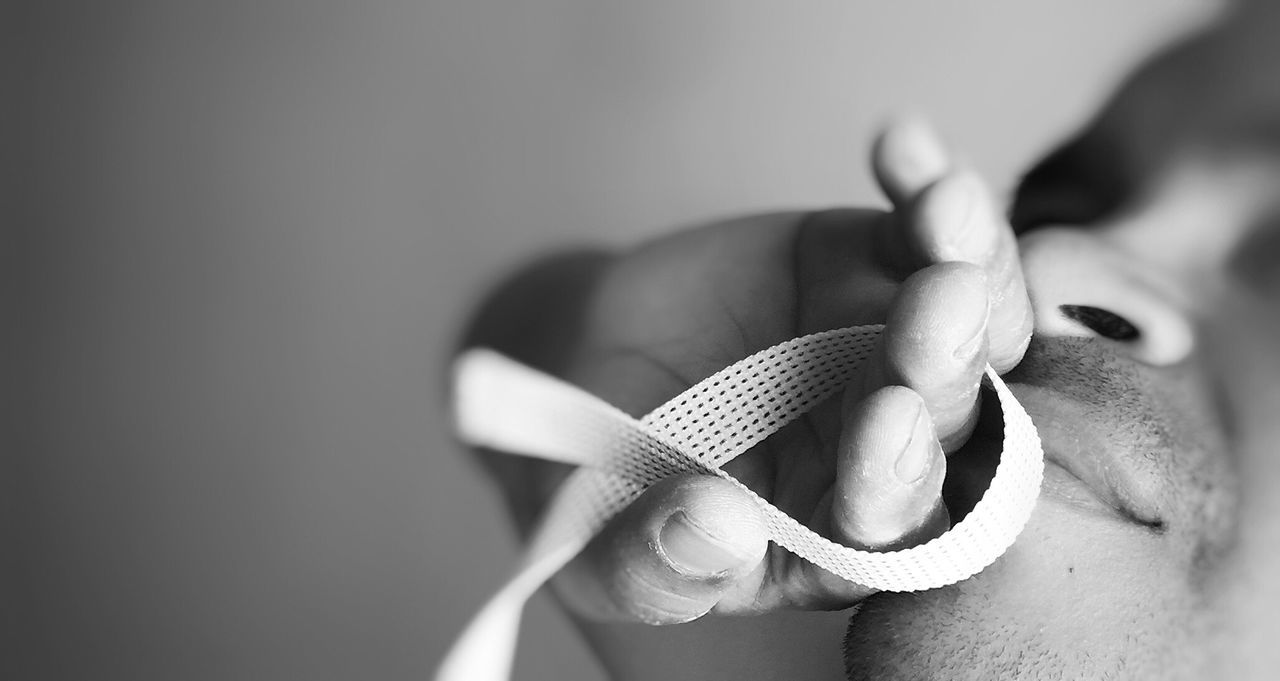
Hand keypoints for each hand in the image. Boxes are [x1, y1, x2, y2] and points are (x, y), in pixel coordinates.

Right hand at [470, 119, 1032, 621]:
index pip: (894, 522)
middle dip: (948, 357)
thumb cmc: (599, 480)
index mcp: (840, 538)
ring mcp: (893, 352)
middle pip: (951, 412)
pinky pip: (920, 228)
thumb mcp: (597, 541)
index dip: (896, 475)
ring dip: (968, 261)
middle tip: (941, 299)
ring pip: (968, 316)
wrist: (591, 371)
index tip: (886, 422)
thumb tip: (714, 533)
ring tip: (942, 204)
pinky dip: (919, 185)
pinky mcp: (878, 269)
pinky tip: (899, 145)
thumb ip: (653, 559)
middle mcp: (893, 450)